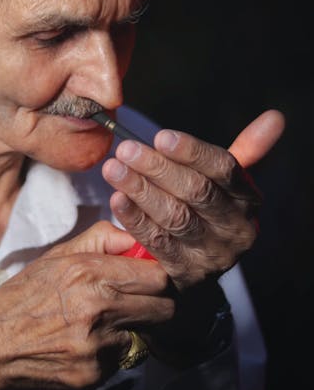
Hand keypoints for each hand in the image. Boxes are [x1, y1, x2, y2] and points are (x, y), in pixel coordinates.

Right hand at [0, 221, 172, 389]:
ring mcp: (97, 346)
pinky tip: (85, 342)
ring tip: (101, 322)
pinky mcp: (94, 375)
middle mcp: (98, 309)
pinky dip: (110, 351)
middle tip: (139, 300)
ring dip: (131, 328)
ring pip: (144, 335)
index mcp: (89, 272)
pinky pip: (121, 359)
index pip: (156, 277)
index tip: (151, 276)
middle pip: (163, 308)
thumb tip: (135, 238)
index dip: (158, 276)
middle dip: (156, 303)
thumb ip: (101, 239)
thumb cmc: (25, 294)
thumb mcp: (58, 254)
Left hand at [102, 109, 284, 287]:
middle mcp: (234, 228)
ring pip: (174, 216)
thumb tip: (275, 117)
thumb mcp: (228, 182)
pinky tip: (117, 198)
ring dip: (141, 190)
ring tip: (114, 168)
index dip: (192, 152)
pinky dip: (135, 219)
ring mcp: (210, 253)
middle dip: (158, 168)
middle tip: (127, 149)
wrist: (203, 264)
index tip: (161, 136)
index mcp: (247, 200)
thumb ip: (247, 149)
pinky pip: (156, 242)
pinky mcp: (184, 272)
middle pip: (196, 192)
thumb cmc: (211, 209)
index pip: (223, 170)